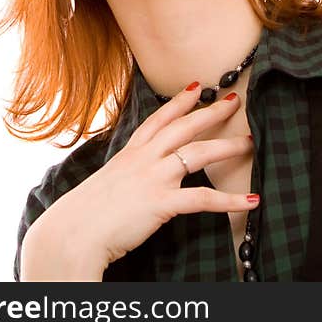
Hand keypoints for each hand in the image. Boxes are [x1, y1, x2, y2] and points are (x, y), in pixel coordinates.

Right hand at [28, 83, 256, 274]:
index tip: (196, 87)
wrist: (71, 234)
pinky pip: (204, 199)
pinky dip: (231, 201)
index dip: (179, 102)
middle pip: (185, 127)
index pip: (159, 119)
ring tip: (250, 142)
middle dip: (212, 112)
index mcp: (130, 154)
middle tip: (234, 101)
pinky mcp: (162, 202)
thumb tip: (135, 180)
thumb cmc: (85, 214)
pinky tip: (250, 201)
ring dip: (228, 147)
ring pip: (199, 153)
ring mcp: (154, 178)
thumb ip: (125, 177)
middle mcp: (144, 159)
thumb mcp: (106, 184)